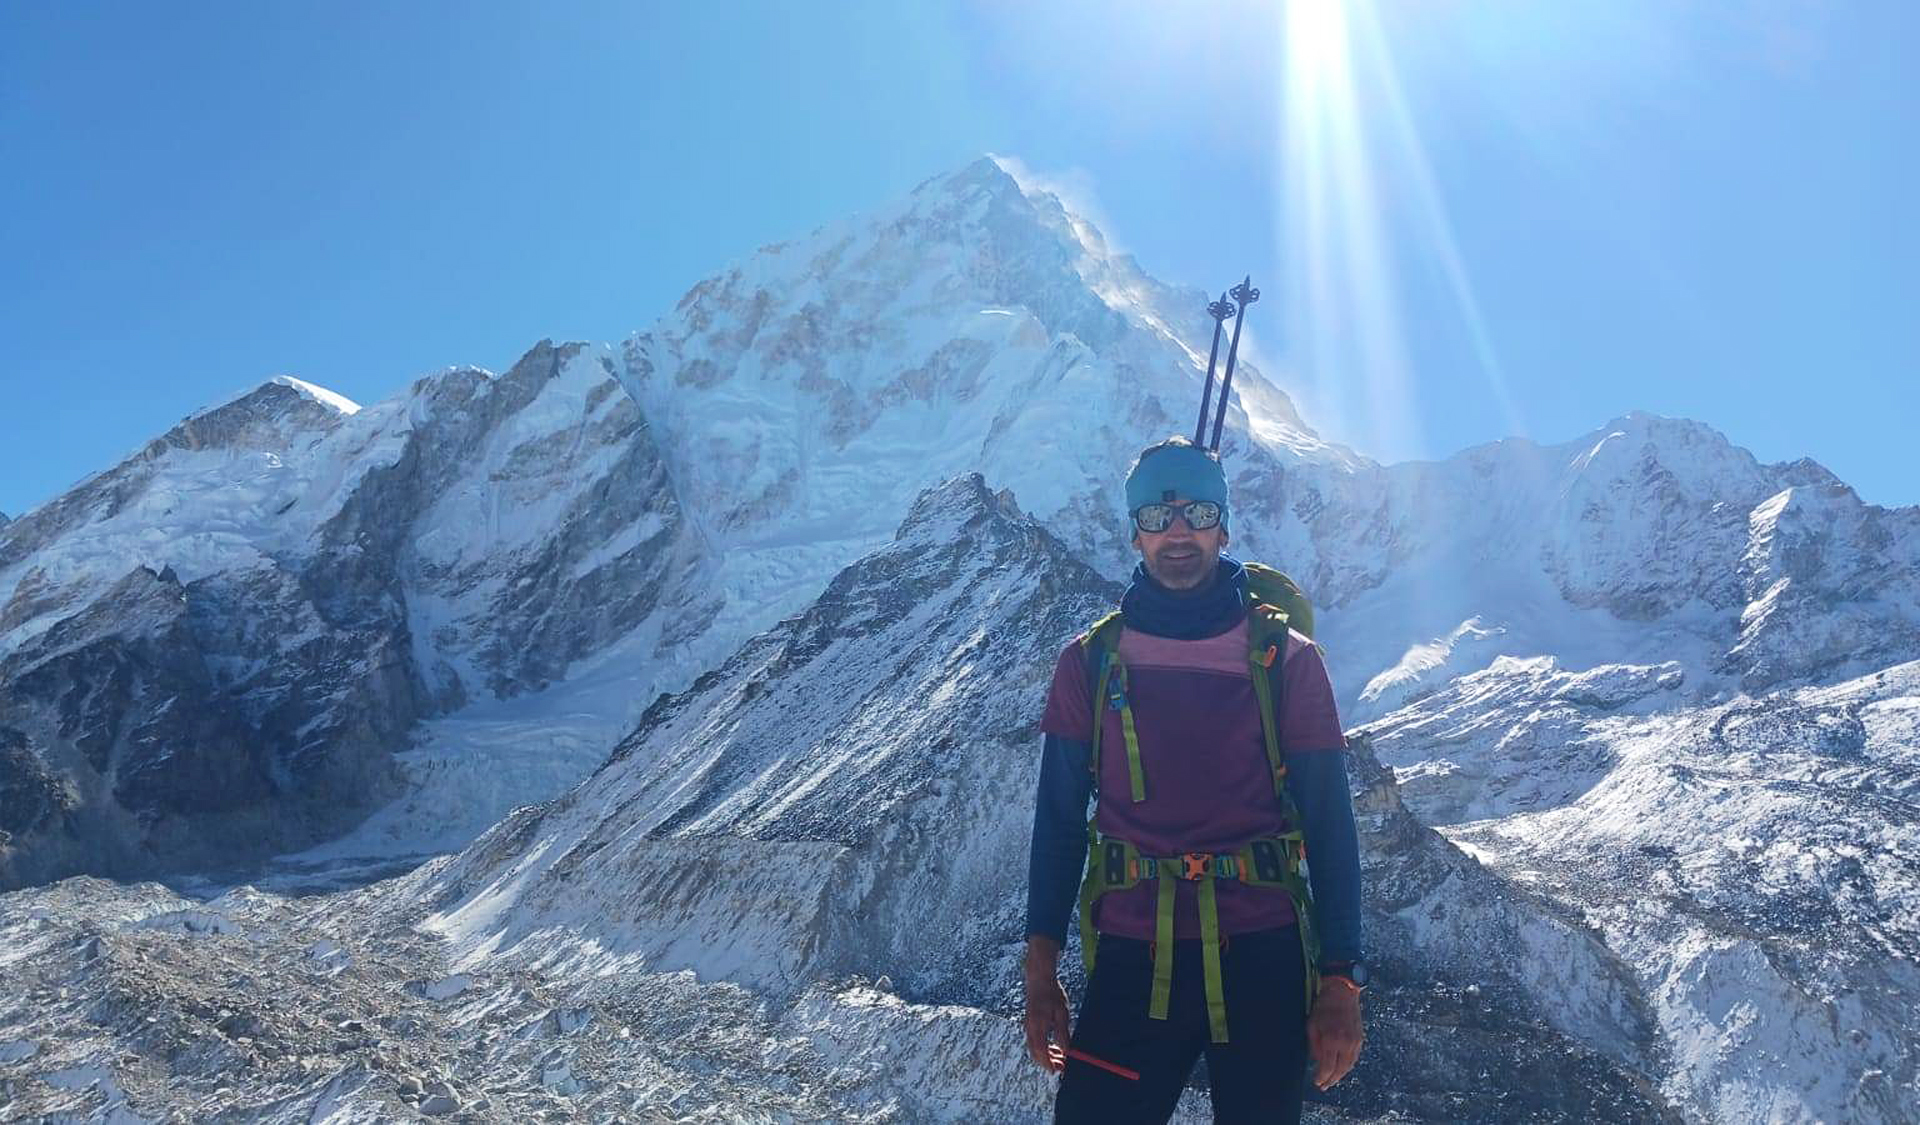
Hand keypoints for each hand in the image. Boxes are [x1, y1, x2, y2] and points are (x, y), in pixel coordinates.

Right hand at [1022, 937, 1070, 1071]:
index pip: (1041, 1052)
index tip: (1057, 1071)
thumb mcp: (1062, 1014)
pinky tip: (1053, 1046)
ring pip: (1034, 1047)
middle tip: (1062, 1066)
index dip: (1048, 1064)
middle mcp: (1030, 1028)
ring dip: (1046, 1055)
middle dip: (1048, 1062)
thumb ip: (1062, 1034)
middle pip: (1036, 1052)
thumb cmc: (1052, 994)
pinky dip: (1043, 1047)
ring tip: (1060, 1057)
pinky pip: (1034, 1040)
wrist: (1038, 979)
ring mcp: (1028, 1025)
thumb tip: (1066, 1051)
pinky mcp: (1029, 1023)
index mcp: (1037, 1027)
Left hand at [1308, 980, 1362, 1089]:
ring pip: (1348, 1066)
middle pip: (1340, 1070)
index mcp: (1331, 1040)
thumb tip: (1317, 1061)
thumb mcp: (1312, 1025)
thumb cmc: (1323, 1008)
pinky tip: (1340, 1068)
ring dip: (1340, 1075)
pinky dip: (1347, 1065)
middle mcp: (1345, 1043)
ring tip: (1331, 1080)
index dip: (1322, 1077)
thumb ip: (1314, 1046)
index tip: (1317, 1083)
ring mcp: (1355, 1042)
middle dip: (1331, 1080)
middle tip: (1323, 1086)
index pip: (1327, 1067)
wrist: (1342, 993)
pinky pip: (1354, 1058)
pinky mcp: (1360, 1039)